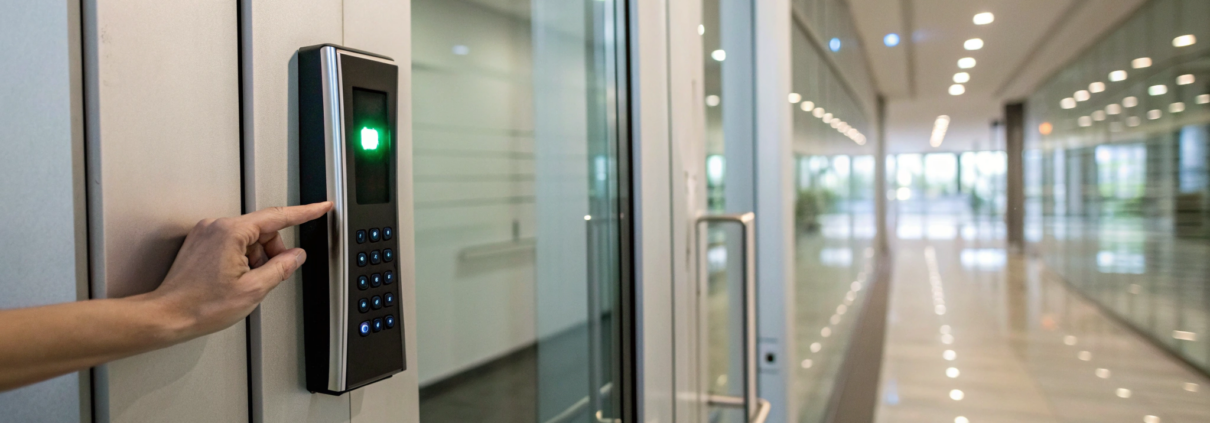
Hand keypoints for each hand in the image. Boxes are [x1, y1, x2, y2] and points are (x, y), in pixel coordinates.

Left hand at [149, 202, 332, 338]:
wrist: (168, 315)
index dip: (305, 213)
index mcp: (231, 232)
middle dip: (273, 251)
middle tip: (269, 275)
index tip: (321, 208)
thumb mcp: (253, 289)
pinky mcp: (201, 242)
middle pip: (263, 229)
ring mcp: (206, 233)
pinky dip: (242, 258)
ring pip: (248, 238)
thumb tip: (296, 256)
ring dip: (256, 257)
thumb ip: (281, 268)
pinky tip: (234, 279)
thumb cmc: (201, 305)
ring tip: (245, 282)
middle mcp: (217, 226)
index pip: (278, 216)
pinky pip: (233, 243)